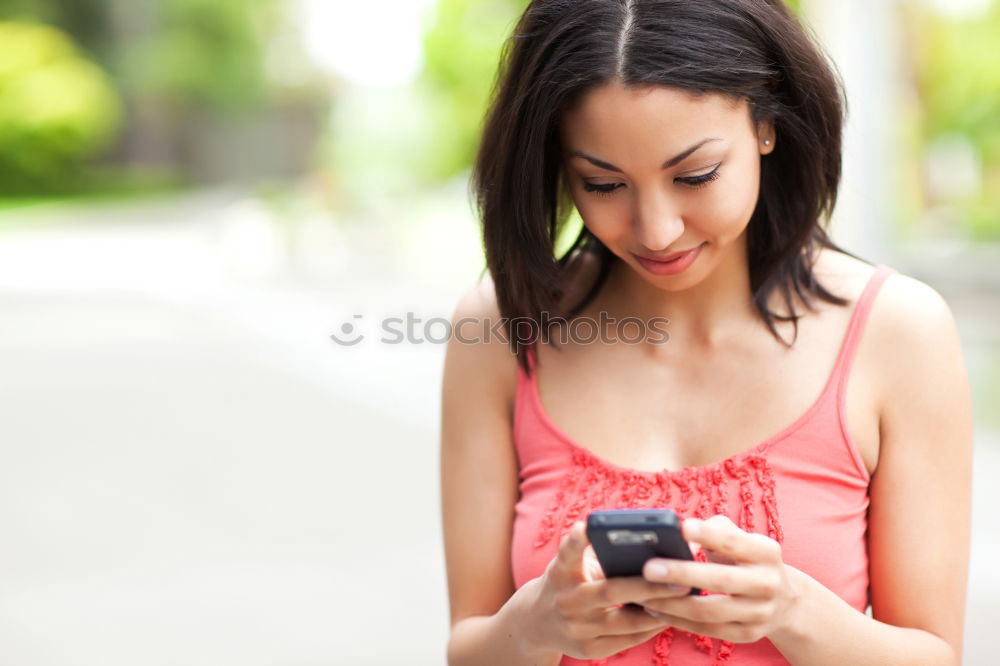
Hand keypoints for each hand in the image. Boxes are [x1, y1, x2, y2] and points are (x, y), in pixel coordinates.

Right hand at [515, 521, 688, 659]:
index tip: (588, 526)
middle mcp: (566, 600)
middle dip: (648, 585)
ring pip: (625, 622)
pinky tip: (668, 616)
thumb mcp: (571, 565)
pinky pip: (627, 640)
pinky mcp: (587, 650)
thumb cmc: (567, 582)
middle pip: (610, 591)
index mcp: (560, 573)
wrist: (536, 623)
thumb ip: (600, 554)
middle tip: (680, 578)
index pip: (568, 553)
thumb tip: (654, 547)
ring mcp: (576, 628)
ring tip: (684, 598)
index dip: (577, 541)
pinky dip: (649, 627)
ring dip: (658, 610)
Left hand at [638, 515, 801, 643]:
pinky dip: (678, 620)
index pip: (735, 542)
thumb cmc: (745, 558)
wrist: (783, 600)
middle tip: (648, 568)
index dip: (709, 535)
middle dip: (682, 574)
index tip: (682, 528)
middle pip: (721, 580)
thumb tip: (680, 537)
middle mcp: (767, 583)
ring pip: (710, 612)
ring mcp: (760, 613)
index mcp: (766, 552)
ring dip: (672, 604)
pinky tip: (656, 610)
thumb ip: (713, 530)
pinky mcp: (748, 634)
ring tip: (643, 594)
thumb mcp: (741, 538)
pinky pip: (707, 629)